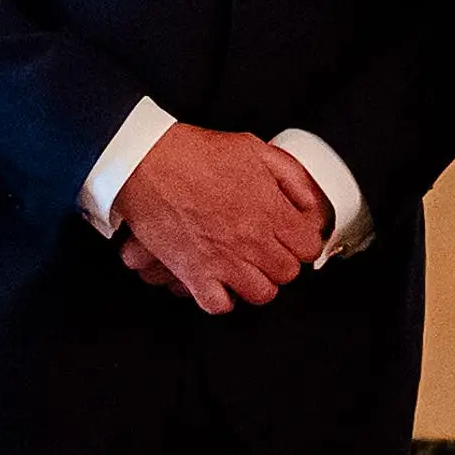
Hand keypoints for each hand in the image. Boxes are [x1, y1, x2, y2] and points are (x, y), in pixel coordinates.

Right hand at [111, 125, 321, 312]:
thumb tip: (308, 202)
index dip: (302, 242)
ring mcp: (224, 261)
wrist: (146, 162)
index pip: (308, 246)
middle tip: (268, 251)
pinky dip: (221, 298)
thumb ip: (289, 175)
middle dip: (281, 262)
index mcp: (270, 211)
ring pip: (261, 294)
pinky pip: (219, 305)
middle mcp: (251, 240)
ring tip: (246, 268)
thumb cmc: (194, 153)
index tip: (293, 239)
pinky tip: (219, 283)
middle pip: (287, 272)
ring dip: (256, 282)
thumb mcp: (253, 149)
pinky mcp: (195, 274)